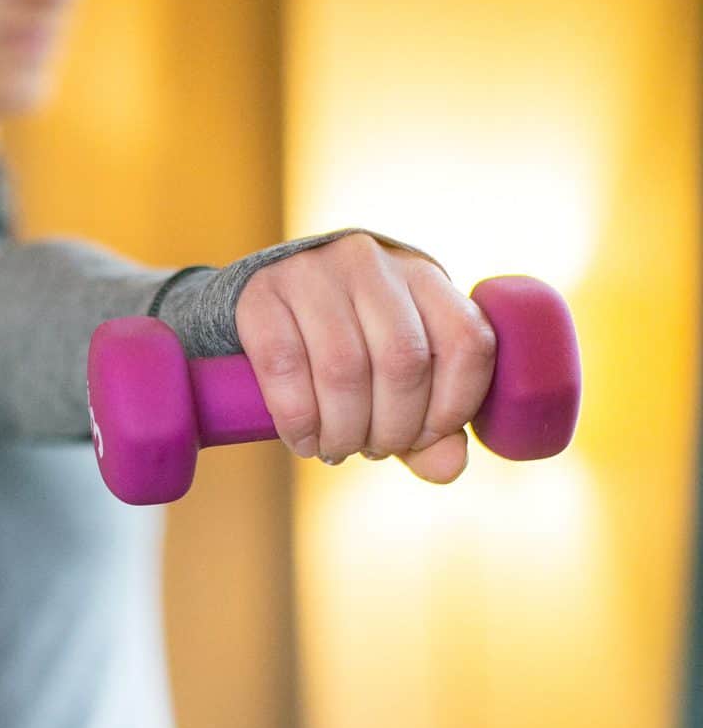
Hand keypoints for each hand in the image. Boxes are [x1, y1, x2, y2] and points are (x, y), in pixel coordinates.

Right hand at [233, 233, 497, 483]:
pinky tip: (303, 440)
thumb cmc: (350, 351)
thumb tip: (449, 465)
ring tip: (336, 448)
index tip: (423, 437)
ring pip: (343, 367)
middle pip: (403, 361)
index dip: (452, 407)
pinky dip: (298, 420)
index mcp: (424, 277)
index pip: (466, 342)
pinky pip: (285, 366)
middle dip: (392, 429)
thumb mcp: (399, 382)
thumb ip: (431, 429)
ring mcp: (314, 271)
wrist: (271, 308)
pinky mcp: (261, 294)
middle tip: (373, 450)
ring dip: (343, 431)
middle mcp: (373, 262)